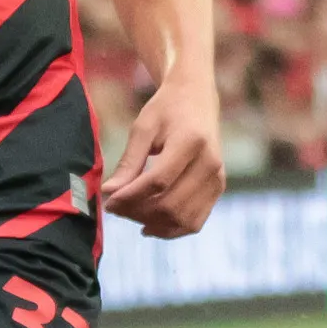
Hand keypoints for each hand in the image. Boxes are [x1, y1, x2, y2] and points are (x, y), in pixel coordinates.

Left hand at [101, 74, 226, 237]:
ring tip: (130, 214)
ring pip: (182, 219)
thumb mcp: (143, 128)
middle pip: (170, 204)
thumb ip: (128, 162)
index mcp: (191, 141)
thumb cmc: (166, 109)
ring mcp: (217, 178)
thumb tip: (109, 192)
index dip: (130, 197)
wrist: (197, 98)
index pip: (158, 181)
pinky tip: (149, 225)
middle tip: (115, 208)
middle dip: (137, 212)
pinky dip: (170, 229)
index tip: (108, 201)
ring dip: (152, 223)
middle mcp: (210, 163)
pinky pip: (194, 221)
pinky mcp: (218, 188)